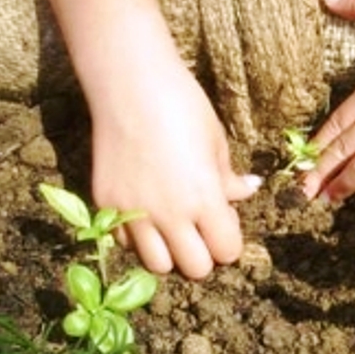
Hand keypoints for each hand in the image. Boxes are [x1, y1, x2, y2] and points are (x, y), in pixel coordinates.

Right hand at [89, 57, 259, 278]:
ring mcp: (134, 212)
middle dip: (204, 255)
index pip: (226, 252)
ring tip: (172, 228)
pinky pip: (125, 242)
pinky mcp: (106, 203)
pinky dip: (138, 238)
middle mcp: (170, 215)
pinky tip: (145, 214)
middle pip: (195, 269)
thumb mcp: (217, 143)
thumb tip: (248, 191)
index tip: (225, 223)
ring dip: (170, 254)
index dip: (229, 242)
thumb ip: (229, 179)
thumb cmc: (183, 107)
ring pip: (158, 265)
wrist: (129, 84)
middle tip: (201, 230)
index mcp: (204, 200)